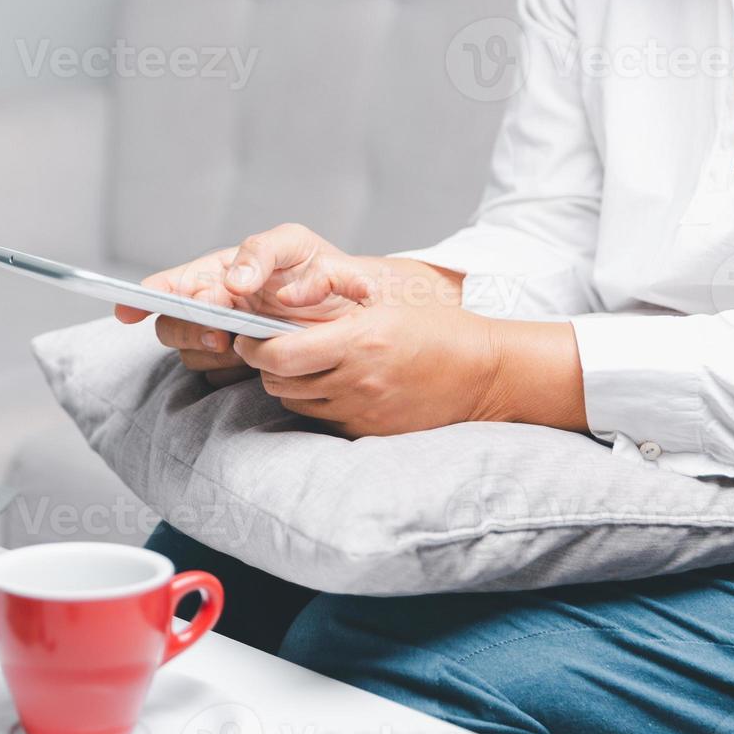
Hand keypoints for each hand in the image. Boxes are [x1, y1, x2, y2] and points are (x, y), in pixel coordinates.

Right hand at [114, 225, 372, 385]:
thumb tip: (235, 280)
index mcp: (217, 273)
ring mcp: (223, 341)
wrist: (358, 313)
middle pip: (171, 324)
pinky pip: (216, 376)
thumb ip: (262, 251)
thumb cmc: (322, 269)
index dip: (143, 297)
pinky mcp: (238, 369)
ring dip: (210, 351)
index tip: (130, 309)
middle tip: (219, 332)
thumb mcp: (295, 244)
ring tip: (241, 346)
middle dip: (188, 328)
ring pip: (190, 353)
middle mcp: (211, 308)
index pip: (169, 285)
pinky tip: (253, 363)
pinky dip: (228, 371)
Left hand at [234, 280, 587, 437]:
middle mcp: (356, 381)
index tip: (247, 336)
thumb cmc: (435, 330)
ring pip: (293, 401)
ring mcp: (362, 411)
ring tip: (302, 363)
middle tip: (270, 346)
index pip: (278, 354)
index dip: (252, 346)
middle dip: (265, 363)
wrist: (486, 374)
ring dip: (287, 383)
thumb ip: (327, 303)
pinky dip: (313, 401)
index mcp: (357, 342)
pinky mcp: (368, 431)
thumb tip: (279, 302)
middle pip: (277, 380)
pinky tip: (329, 383)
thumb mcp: (383, 303)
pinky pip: (320, 418)